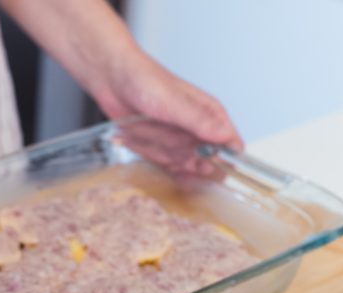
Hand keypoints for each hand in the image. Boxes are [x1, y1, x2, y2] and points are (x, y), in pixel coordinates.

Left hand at [93, 48, 241, 152]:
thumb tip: (225, 137)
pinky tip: (141, 139)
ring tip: (147, 128)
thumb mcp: (174, 103)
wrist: (112, 79)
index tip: (208, 164)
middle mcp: (196, 128)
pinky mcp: (159, 146)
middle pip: (205, 160)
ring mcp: (178, 139)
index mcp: (209, 114)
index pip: (229, 144)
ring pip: (181, 162)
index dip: (222, 159)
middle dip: (189, 160)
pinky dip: (151, 153)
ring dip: (162, 151)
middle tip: (173, 149)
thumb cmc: (145, 81)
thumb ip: (200, 122)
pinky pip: (162, 162)